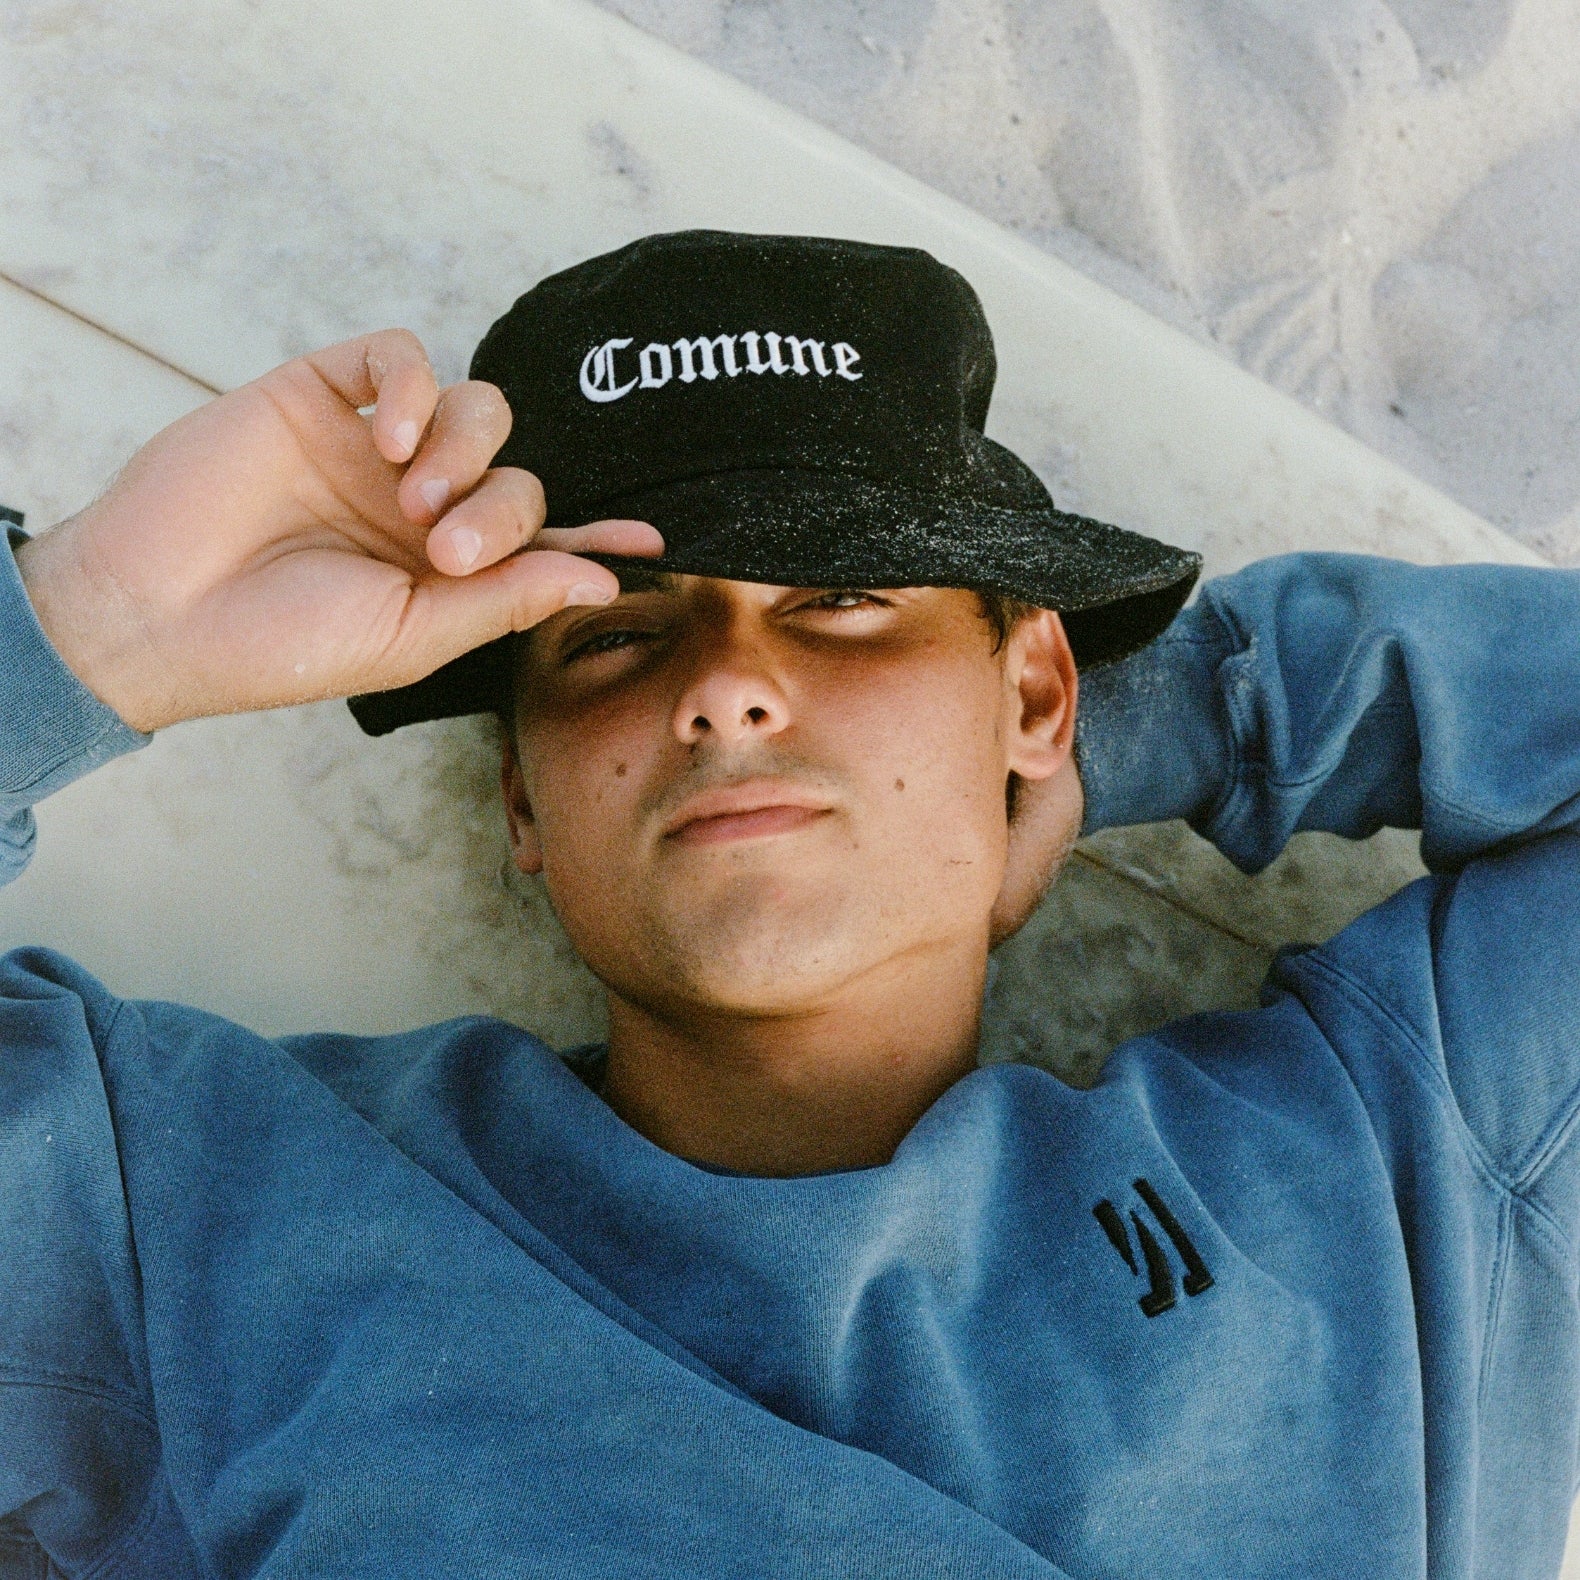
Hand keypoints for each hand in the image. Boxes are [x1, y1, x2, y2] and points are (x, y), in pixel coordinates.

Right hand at [15, 329, 660, 732]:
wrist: (160, 612)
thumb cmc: (281, 643)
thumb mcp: (411, 637)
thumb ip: (505, 602)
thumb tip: (601, 583)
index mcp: (447, 573)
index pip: (541, 546)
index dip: (595, 539)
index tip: (656, 544)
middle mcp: (422, 506)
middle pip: (520, 478)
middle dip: (503, 513)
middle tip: (445, 548)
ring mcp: (376, 450)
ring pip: (479, 409)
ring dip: (464, 451)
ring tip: (411, 498)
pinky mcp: (324, 393)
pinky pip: (403, 356)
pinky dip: (412, 386)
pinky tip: (385, 436)